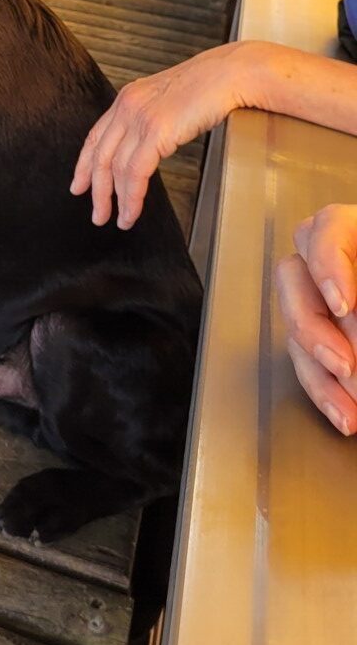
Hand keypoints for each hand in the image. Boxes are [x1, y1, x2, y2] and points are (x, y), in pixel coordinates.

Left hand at [71, 44, 254, 227]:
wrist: (231, 73)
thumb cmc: (210, 86)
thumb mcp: (168, 101)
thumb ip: (151, 120)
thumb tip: (148, 146)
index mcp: (127, 99)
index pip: (95, 137)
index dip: (84, 164)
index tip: (79, 184)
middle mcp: (127, 106)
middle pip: (99, 155)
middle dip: (95, 189)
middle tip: (97, 214)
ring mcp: (139, 118)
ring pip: (115, 167)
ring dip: (115, 200)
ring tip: (119, 220)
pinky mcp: (155, 131)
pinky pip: (135, 172)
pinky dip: (132, 196)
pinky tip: (133, 211)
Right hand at [275, 204, 356, 434]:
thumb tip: (353, 319)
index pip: (328, 228)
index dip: (327, 264)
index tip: (344, 305)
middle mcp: (335, 262)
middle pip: (293, 276)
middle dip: (314, 326)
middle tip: (346, 363)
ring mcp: (326, 301)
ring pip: (295, 327)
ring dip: (320, 371)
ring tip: (353, 407)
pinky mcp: (328, 339)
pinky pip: (309, 362)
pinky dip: (326, 391)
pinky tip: (348, 416)